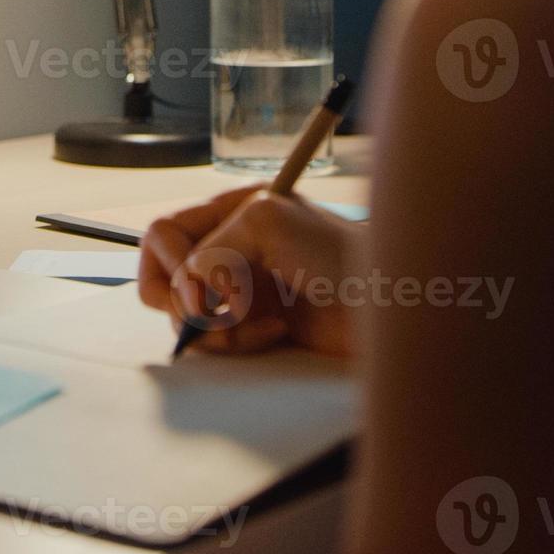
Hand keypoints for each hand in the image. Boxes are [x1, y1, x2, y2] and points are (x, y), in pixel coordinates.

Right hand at [139, 184, 364, 356]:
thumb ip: (212, 250)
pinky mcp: (256, 326)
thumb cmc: (338, 252)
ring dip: (215, 329)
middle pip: (166, 278)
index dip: (171, 262)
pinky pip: (217, 342)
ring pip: (188, 317)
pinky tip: (276, 332)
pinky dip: (238, 343)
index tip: (198, 286)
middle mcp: (231, 248)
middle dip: (183, 302)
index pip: (164, 233)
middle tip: (209, 314)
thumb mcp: (265, 222)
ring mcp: (242, 290)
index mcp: (231, 211)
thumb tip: (194, 299)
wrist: (389, 303)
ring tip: (252, 326)